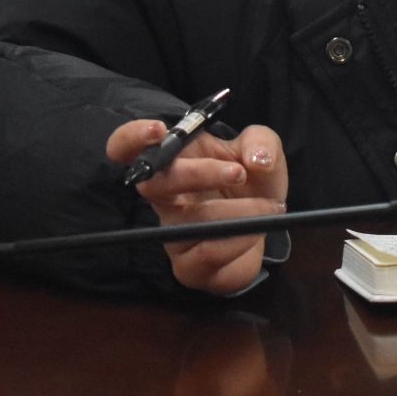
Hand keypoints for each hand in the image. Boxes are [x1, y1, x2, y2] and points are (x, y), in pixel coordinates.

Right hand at [105, 118, 287, 295]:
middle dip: (198, 174)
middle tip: (239, 173)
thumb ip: (260, 141)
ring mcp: (171, 234)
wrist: (266, 224)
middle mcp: (164, 198)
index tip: (159, 129)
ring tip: (269, 206)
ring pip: (188, 223)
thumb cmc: (252, 181)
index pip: (126, 148)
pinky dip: (241, 239)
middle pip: (153, 185)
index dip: (131, 138)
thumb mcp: (263, 149)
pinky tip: (258, 229)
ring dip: (237, 212)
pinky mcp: (188, 266)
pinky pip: (207, 253)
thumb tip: (256, 161)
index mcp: (174, 160)